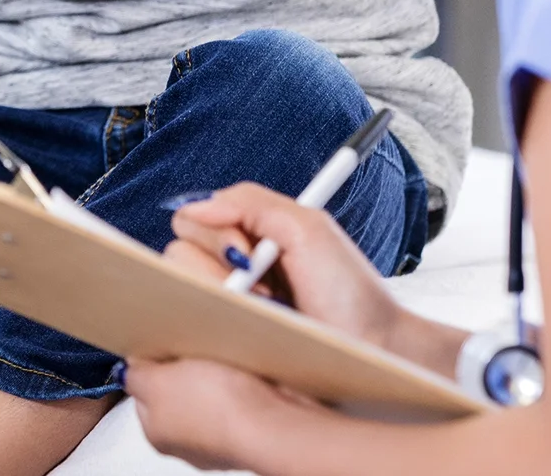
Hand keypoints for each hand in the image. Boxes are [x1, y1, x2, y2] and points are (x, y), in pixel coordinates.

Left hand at [121, 356, 315, 469]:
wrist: (273, 422)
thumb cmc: (216, 409)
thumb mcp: (156, 383)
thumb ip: (136, 376)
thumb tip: (131, 368)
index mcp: (158, 433)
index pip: (143, 392)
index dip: (151, 365)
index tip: (159, 346)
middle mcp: (189, 439)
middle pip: (179, 390)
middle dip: (185, 367)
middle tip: (192, 348)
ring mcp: (223, 432)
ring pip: (212, 389)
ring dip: (216, 369)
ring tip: (221, 356)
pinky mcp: (254, 421)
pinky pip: (242, 391)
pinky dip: (243, 377)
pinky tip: (245, 368)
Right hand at [160, 183, 408, 352]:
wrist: (373, 347)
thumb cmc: (349, 292)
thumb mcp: (307, 228)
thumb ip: (250, 202)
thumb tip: (196, 206)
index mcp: (245, 237)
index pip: (193, 219)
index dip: (215, 232)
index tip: (251, 253)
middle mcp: (227, 271)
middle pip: (177, 251)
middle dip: (218, 266)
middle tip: (264, 285)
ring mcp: (223, 309)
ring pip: (178, 286)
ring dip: (222, 295)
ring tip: (264, 310)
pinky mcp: (220, 343)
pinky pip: (186, 326)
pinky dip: (214, 322)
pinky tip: (250, 330)